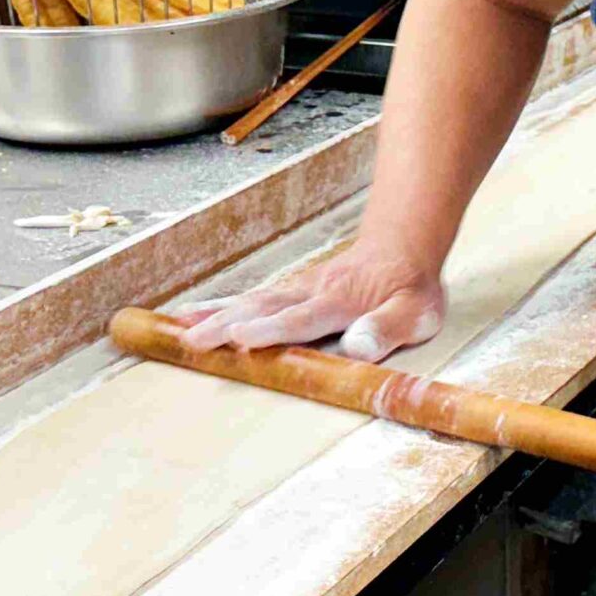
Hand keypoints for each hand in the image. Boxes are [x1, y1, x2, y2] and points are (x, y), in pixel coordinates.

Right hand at [180, 240, 445, 361]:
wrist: (402, 247)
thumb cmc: (409, 287)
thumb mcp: (416, 311)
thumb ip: (387, 327)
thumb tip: (358, 347)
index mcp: (340, 301)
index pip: (301, 319)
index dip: (272, 330)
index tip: (242, 338)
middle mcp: (310, 292)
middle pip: (263, 309)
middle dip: (225, 325)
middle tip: (191, 340)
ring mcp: (296, 289)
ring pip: (250, 301)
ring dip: (214, 315)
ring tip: (179, 327)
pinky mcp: (289, 291)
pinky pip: (250, 298)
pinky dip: (219, 305)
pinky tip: (193, 314)